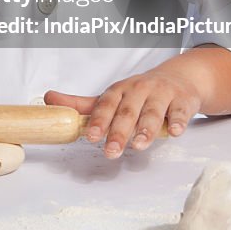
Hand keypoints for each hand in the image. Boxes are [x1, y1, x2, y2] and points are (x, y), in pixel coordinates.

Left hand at [45, 59, 203, 158]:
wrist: (180, 77)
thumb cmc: (140, 92)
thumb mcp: (113, 96)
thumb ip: (83, 104)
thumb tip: (48, 99)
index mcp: (120, 89)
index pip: (106, 104)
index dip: (98, 120)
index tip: (91, 137)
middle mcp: (140, 89)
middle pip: (128, 111)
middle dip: (119, 131)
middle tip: (111, 152)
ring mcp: (162, 94)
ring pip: (153, 111)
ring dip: (146, 128)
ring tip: (139, 146)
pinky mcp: (183, 101)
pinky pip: (180, 111)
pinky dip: (177, 121)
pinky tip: (173, 132)